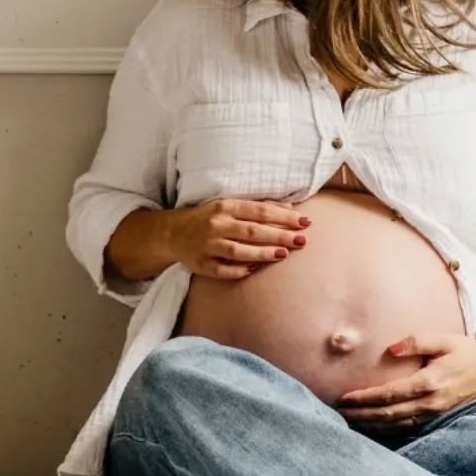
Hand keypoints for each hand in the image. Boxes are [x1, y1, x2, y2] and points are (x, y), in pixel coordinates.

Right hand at [168, 197, 310, 279]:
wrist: (171, 233)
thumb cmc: (207, 217)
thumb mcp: (229, 205)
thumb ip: (258, 207)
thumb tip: (290, 210)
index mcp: (224, 207)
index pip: (259, 211)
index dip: (283, 217)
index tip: (305, 222)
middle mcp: (216, 225)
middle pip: (253, 231)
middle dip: (279, 235)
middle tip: (301, 240)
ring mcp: (207, 246)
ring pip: (239, 251)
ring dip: (263, 253)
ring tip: (284, 254)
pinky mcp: (201, 265)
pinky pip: (223, 270)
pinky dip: (240, 270)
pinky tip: (256, 270)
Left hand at [338, 332, 475, 428]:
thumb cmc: (468, 351)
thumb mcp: (444, 339)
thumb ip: (416, 342)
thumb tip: (390, 349)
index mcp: (430, 382)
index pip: (390, 393)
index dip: (365, 397)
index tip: (344, 397)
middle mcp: (431, 402)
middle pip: (388, 413)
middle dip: (361, 414)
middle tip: (337, 412)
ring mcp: (435, 413)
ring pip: (397, 424)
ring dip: (371, 424)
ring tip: (348, 422)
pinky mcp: (438, 418)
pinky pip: (408, 427)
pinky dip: (388, 429)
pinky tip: (372, 427)